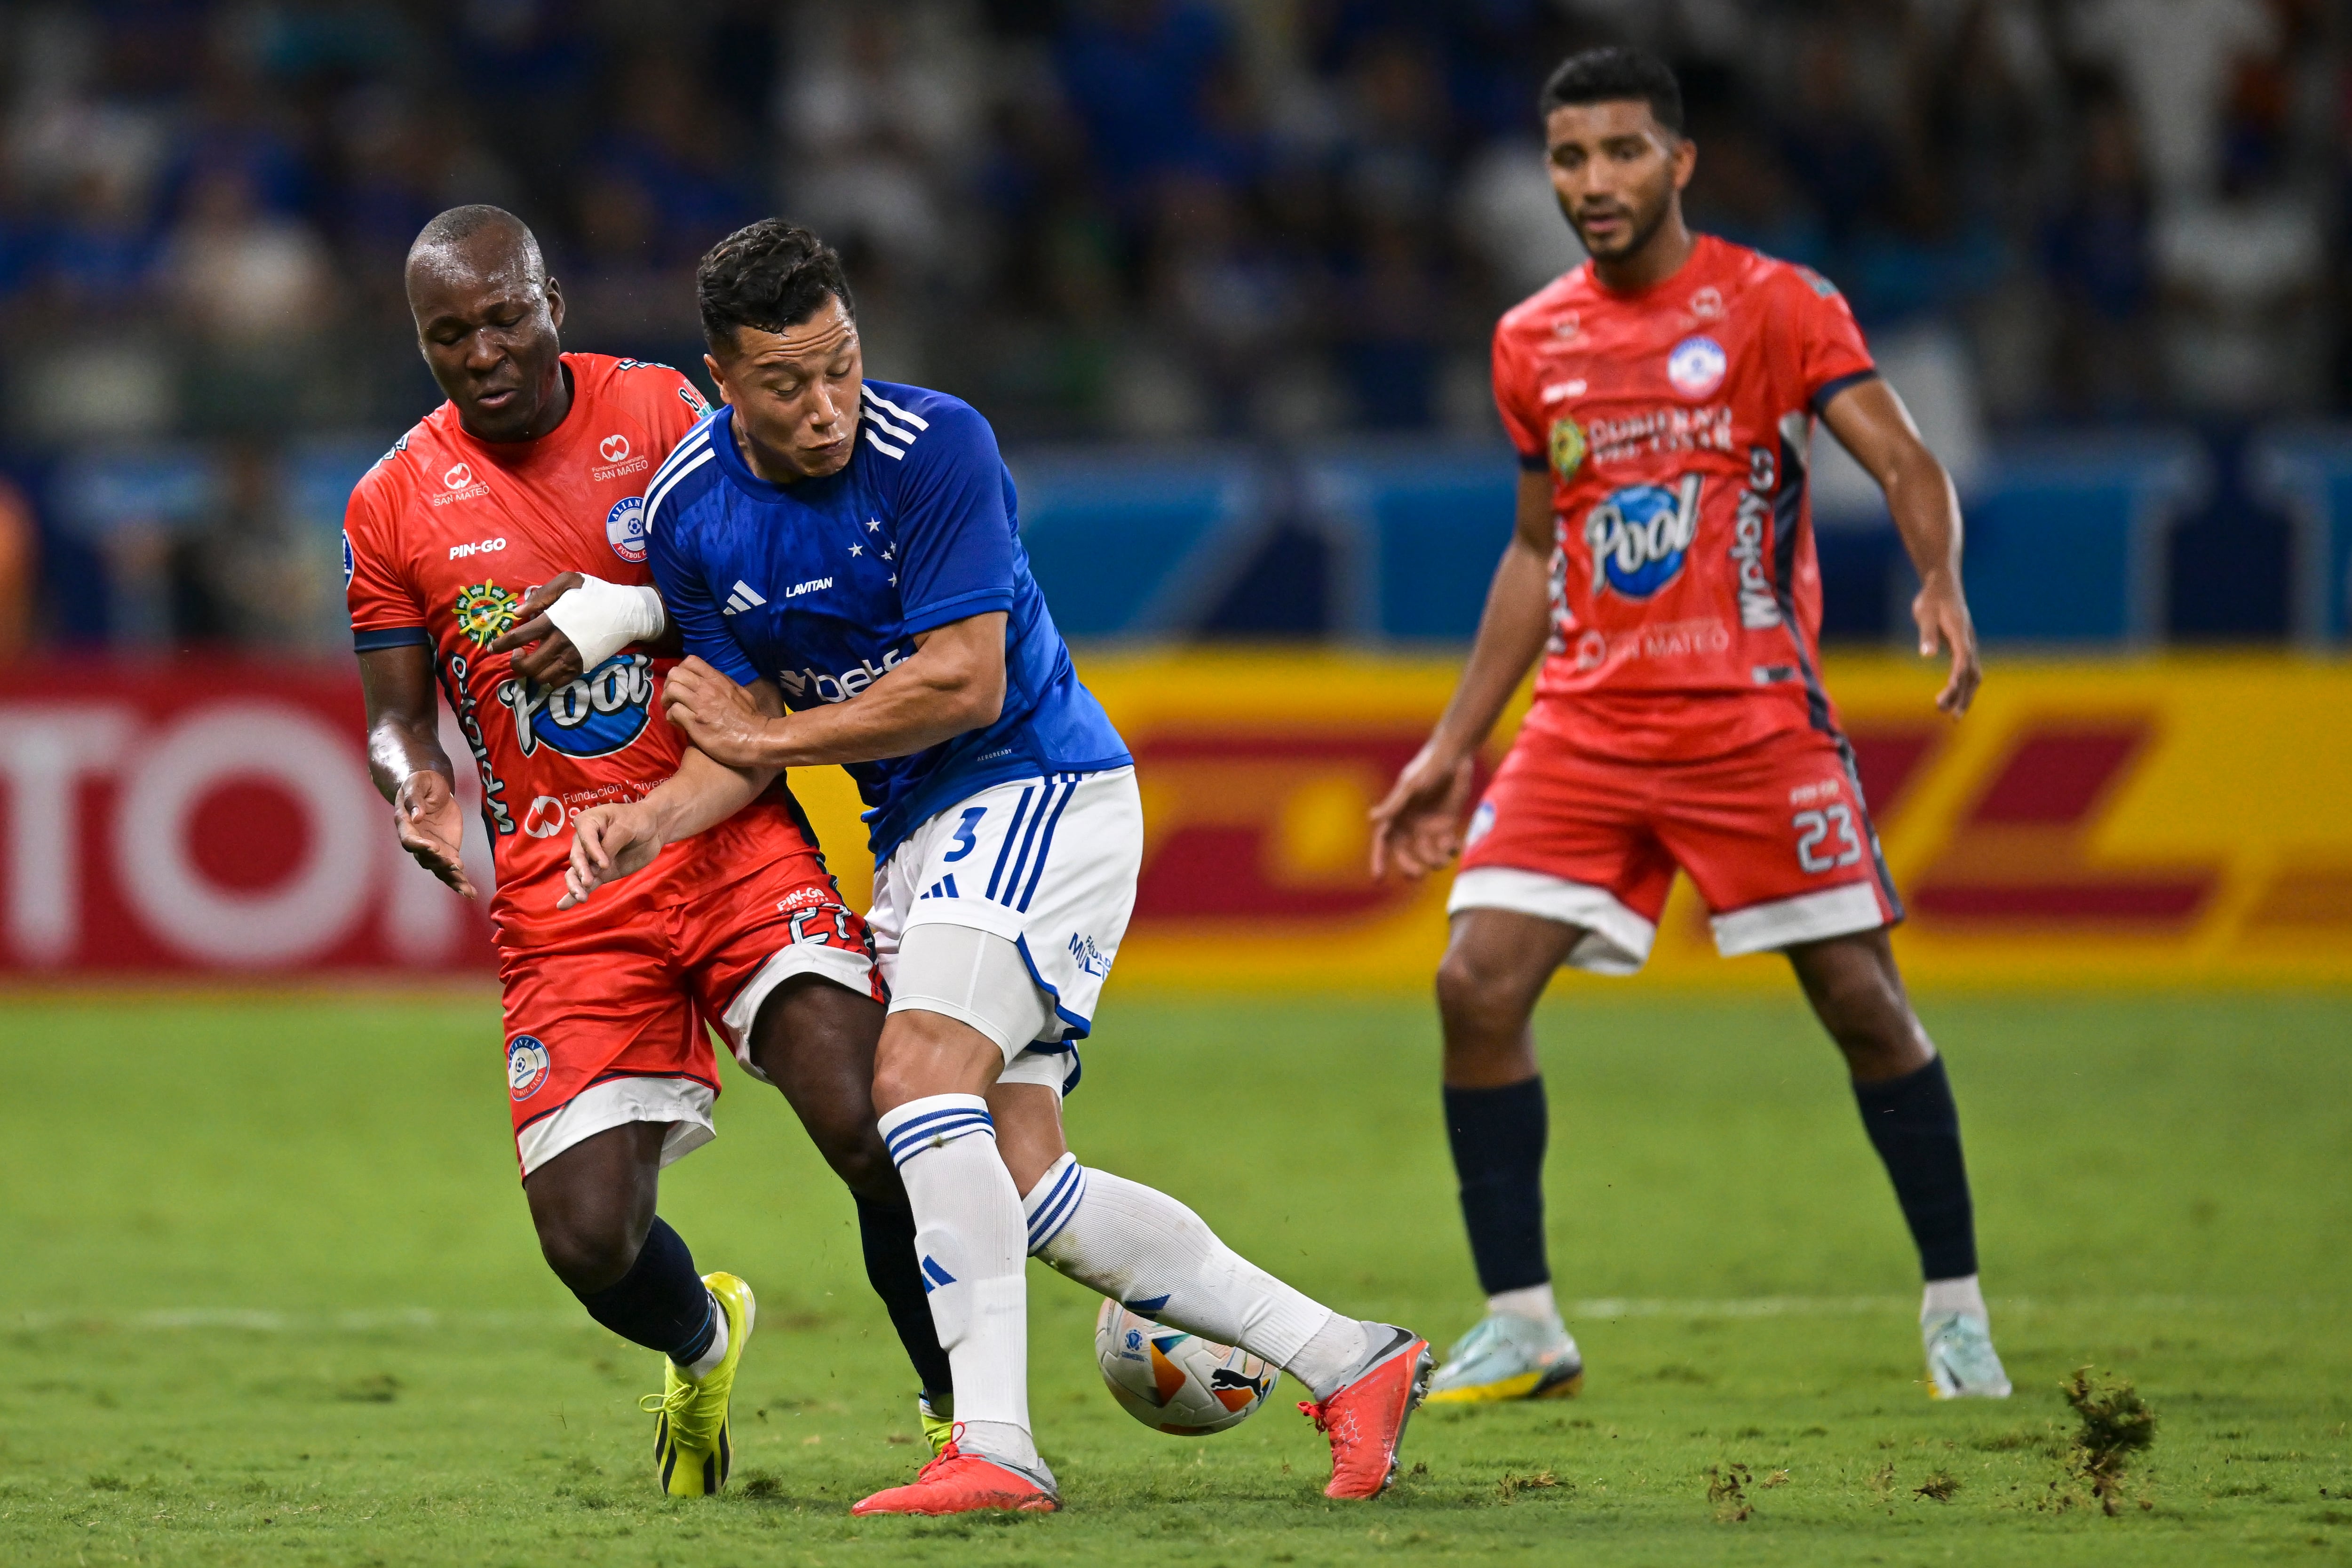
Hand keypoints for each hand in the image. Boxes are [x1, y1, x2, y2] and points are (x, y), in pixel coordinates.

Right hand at [393, 770, 477, 899]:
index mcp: (405, 825)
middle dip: (440, 863)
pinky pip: (452, 868)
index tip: (433, 848)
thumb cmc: (421, 783)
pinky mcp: (447, 852)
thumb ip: (415, 799)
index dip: (420, 846)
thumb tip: (417, 817)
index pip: (410, 840)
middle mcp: (417, 842)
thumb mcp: (418, 784)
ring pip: (439, 869)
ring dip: (452, 879)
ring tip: (466, 889)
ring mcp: (433, 849)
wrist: (433, 790)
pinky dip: (461, 881)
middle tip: (455, 864)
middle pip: (425, 858)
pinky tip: (471, 892)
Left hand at [485, 571, 586, 685]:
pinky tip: (547, 667)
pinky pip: (558, 682)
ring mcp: (572, 659)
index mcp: (553, 621)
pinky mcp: (582, 668)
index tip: (492, 647)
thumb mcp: (569, 581)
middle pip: (527, 665)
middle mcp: (560, 644)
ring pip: (541, 677)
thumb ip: (542, 595)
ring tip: (532, 659)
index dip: (501, 644)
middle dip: (514, 662)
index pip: (519, 637)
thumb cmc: (595, 593)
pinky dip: (547, 678)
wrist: (627, 612)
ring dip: (531, 671)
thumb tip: (518, 612)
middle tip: (516, 652)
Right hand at [561, 801, 663, 908]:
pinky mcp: (599, 873)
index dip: (593, 852)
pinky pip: (586, 884)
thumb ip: (611, 844)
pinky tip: (563, 906)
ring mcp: (590, 859)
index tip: (604, 864)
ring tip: (580, 897)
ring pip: (576, 872)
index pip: (585, 838)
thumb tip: (599, 865)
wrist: (653, 829)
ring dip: (575, 885)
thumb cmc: (637, 820)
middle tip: (588, 883)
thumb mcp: (626, 827)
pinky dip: (574, 894)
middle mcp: (584, 841)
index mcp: (588, 822)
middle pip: (577, 857)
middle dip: (581, 871)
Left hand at [663, 656, 774, 767]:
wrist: (758, 740)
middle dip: (669, 685)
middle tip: (672, 697)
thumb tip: (716, 682)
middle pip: (675, 674)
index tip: (682, 683)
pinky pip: (673, 712)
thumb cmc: (752, 719)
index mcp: (718, 680)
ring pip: (671, 690)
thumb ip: (726, 685)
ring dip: (667, 701)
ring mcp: (700, 706)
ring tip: (672, 709)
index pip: (690, 661)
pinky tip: (678, 723)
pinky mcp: (695, 724)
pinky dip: (672, 717)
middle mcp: (707, 689)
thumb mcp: (742, 694)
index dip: (681, 671)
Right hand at [1368, 743, 1476, 881]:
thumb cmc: (1428, 767)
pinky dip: (1450, 850)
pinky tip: (1453, 845)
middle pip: (1404, 853)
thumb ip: (1394, 804)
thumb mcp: (1410, 786)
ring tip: (1442, 860)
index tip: (1378, 878)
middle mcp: (1410, 824)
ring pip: (1427, 854)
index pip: (1383, 841)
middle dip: (1409, 866)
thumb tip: (1371, 818)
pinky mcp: (1447, 825)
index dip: (1379, 859)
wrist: (1454, 756)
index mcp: (1396, 815)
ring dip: (1433, 861)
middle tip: (1418, 874)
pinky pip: (1447, 846)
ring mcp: (1428, 826)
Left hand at [1912, 570, 1980, 716]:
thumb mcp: (1924, 614)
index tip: (1950, 693)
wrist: (1942, 586)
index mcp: (1960, 632)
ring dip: (1965, 696)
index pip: (1963, 658)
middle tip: (1951, 716)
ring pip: (1973, 675)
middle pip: (1971, 673)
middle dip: (1963, 696)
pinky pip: (1968, 671)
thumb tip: (1926, 656)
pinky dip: (1964, 687)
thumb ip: (1926, 635)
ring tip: (1954, 716)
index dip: (1958, 677)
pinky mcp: (1963, 648)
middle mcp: (1968, 641)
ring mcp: (1968, 645)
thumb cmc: (1931, 599)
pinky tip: (1955, 699)